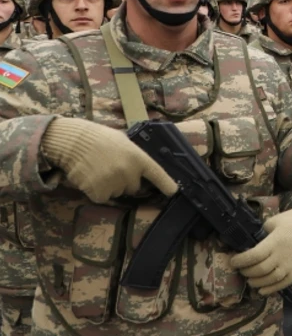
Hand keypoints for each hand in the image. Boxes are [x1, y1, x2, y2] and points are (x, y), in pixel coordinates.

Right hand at [40, 117, 176, 202]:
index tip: (174, 192)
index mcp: (138, 157)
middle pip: (133, 187)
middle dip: (125, 180)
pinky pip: (102, 197)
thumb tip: (140, 168)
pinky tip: (90, 177)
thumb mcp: (124, 141)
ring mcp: (114, 183)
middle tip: (110, 166)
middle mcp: (129, 172)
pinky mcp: (99, 192)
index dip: (166, 184)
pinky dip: (96, 191)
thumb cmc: (99, 138)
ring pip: (117, 192)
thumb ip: (134, 155)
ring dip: (109, 185)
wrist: (73, 141)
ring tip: (97, 169)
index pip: (157, 174)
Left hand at [229, 205, 291, 294]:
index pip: (254, 255)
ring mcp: (291, 265)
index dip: (241, 261)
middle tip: (241, 269)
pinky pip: (282, 284)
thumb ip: (261, 233)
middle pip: (260, 270)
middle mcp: (282, 255)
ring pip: (270, 279)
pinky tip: (261, 289)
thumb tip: (247, 243)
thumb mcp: (273, 222)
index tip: (232, 261)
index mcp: (275, 242)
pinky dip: (270, 289)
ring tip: (249, 279)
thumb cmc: (290, 222)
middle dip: (246, 272)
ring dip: (256, 282)